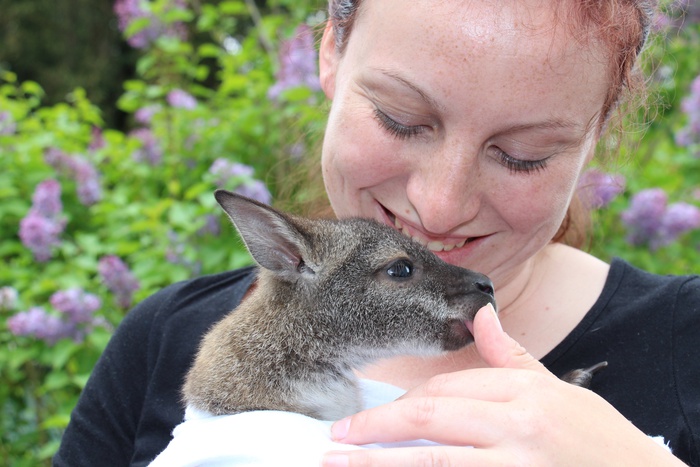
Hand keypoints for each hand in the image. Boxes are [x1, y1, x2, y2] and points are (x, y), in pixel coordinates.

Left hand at [322, 304, 681, 465]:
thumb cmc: (595, 439)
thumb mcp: (555, 389)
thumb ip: (511, 356)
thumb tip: (483, 315)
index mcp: (521, 391)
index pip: (446, 389)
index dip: (403, 401)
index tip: (373, 416)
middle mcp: (516, 424)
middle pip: (430, 416)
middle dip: (376, 426)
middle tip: (336, 437)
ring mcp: (515, 465)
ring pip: (433, 462)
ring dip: (379, 463)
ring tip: (339, 464)